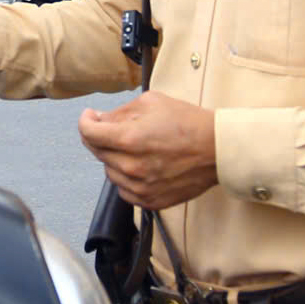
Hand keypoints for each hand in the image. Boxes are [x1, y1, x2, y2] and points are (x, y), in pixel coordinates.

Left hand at [78, 92, 218, 210]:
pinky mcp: (150, 201)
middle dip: (101, 137)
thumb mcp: (152, 103)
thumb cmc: (189, 123)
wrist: (218, 150)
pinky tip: (141, 166)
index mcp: (129, 139)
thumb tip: (99, 120)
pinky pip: (123, 190)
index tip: (91, 117)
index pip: (88, 133)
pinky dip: (126, 178)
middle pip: (97, 152)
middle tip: (116, 128)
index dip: (86, 121)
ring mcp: (140, 187)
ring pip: (109, 172)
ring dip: (114, 158)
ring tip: (136, 148)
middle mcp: (131, 166)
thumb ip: (120, 112)